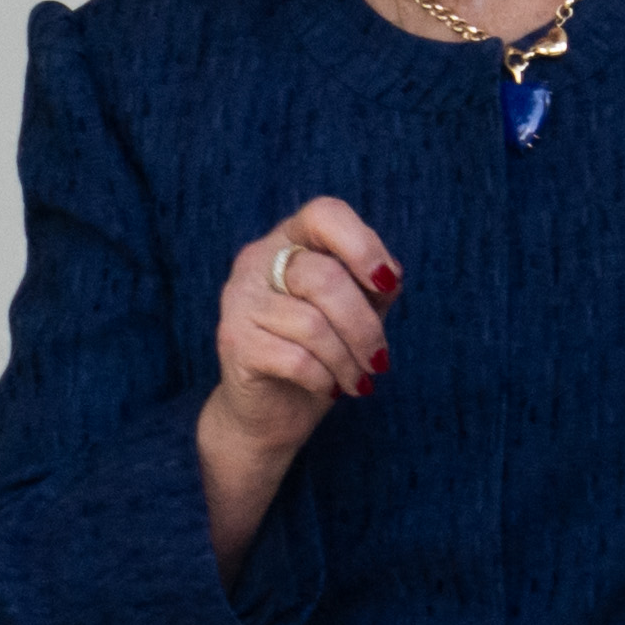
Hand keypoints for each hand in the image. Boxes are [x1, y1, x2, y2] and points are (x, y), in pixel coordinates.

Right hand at [194, 199, 394, 571]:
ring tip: (358, 381)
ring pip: (312, 323)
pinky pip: (296, 358)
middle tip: (379, 361)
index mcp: (289, 241)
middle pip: (325, 277)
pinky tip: (330, 388)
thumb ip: (372, 287)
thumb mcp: (354, 314)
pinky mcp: (233, 341)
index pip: (325, 214)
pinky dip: (326, 380)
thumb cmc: (319, 354)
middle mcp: (256, 261)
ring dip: (348, 361)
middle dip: (365, 327)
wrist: (272, 411)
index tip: (389, 284)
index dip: (363, 245)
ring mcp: (239, 299)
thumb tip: (390, 275)